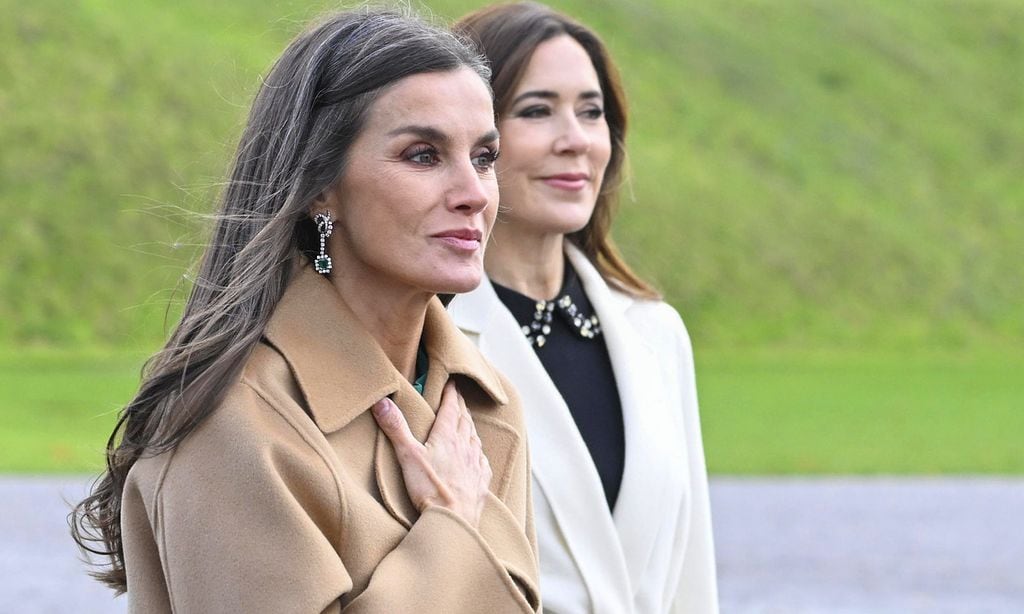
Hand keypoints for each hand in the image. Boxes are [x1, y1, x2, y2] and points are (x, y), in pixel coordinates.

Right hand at [372, 380, 491, 527]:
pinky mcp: (481, 482)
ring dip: (470, 426)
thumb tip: (382, 402)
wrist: (453, 520)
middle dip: (460, 406)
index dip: (451, 393)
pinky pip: (482, 461)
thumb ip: (396, 428)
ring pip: (475, 438)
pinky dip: (479, 451)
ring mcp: (475, 464)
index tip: (451, 383)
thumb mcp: (407, 456)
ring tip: (467, 420)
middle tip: (458, 397)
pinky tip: (478, 454)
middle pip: (465, 420)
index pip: (451, 408)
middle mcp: (465, 446)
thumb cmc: (429, 489)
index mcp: (447, 436)